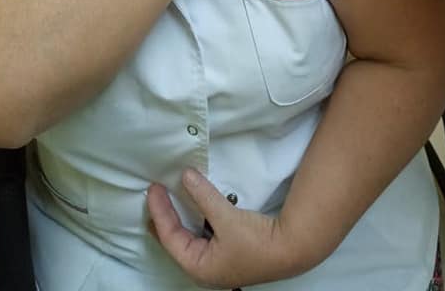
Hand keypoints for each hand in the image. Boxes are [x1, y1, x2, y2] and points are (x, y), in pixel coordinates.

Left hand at [148, 170, 308, 288]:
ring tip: (165, 203)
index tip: (154, 189)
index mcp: (198, 267)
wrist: (291, 249)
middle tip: (154, 197)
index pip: (169, 237)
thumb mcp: (226, 217)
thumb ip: (203, 196)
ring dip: (177, 220)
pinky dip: (192, 222)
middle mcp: (204, 269)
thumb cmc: (257, 242)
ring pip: (187, 240)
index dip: (159, 211)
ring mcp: (215, 263)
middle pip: (174, 242)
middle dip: (163, 219)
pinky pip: (200, 237)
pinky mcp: (226, 254)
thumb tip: (185, 176)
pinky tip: (191, 212)